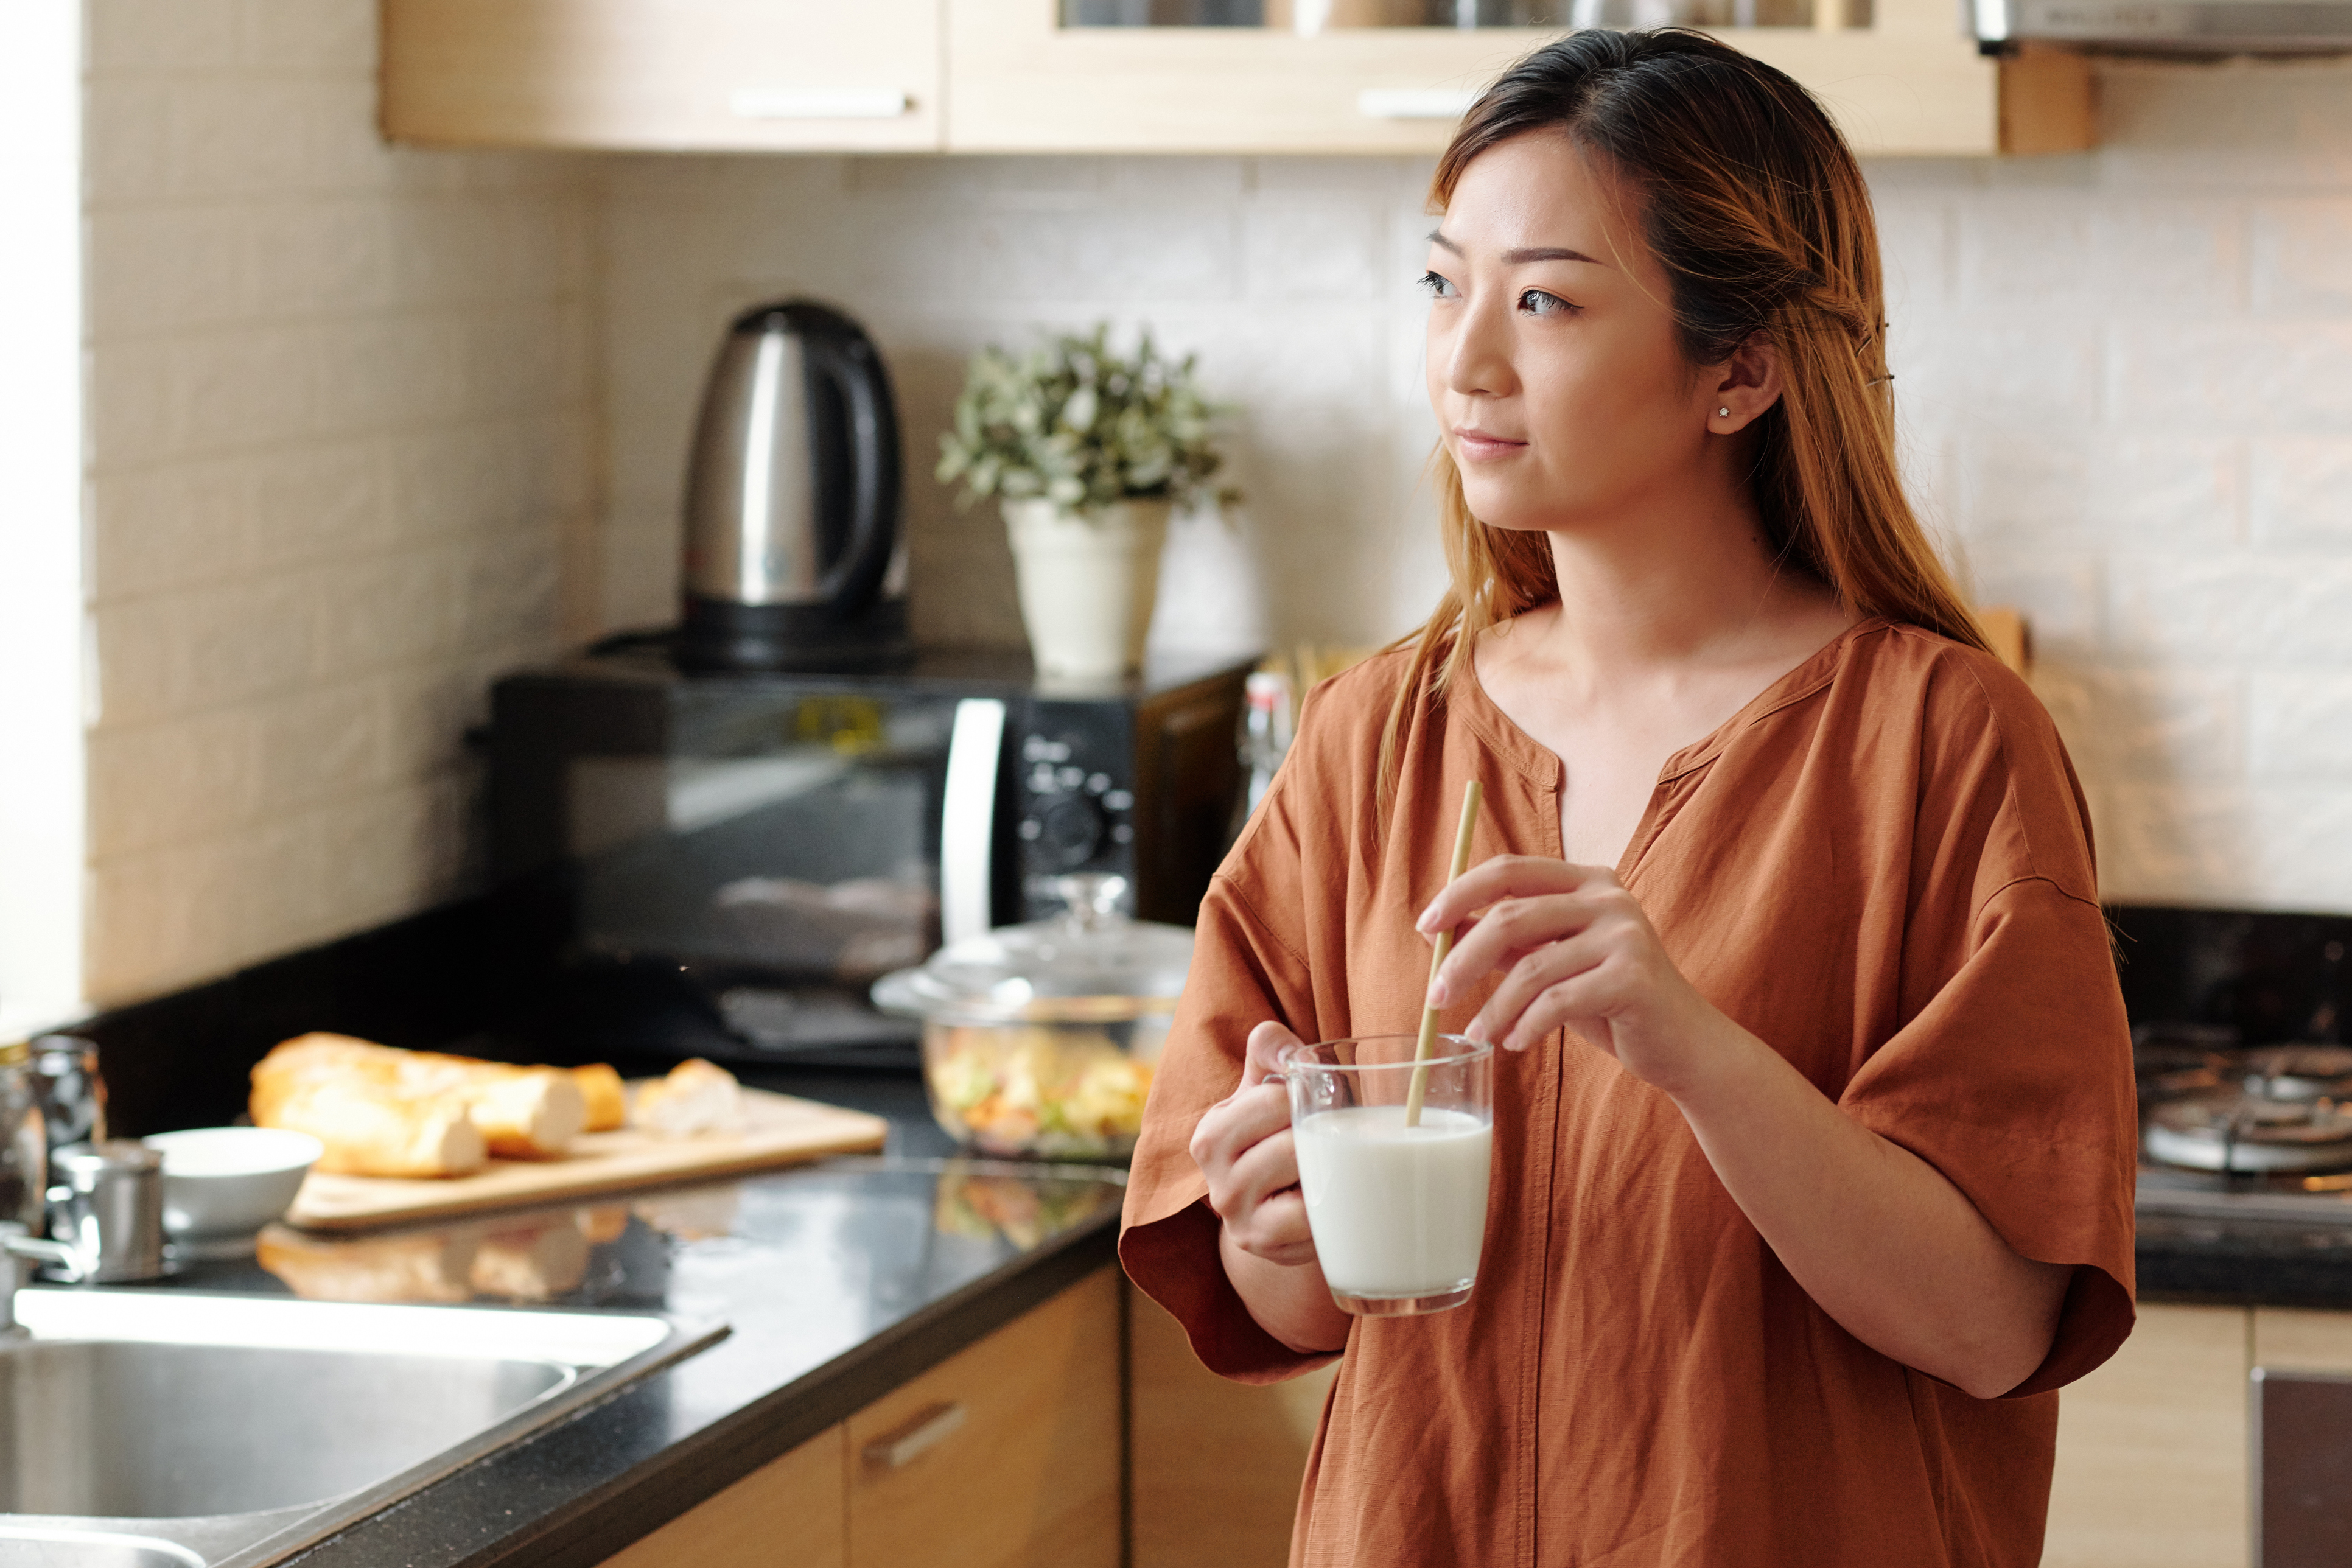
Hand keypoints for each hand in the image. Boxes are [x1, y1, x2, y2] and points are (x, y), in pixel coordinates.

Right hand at [1187, 1021, 1317, 1266]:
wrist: (1276, 1215)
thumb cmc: (1278, 1137)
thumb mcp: (1265, 1087)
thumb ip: (1270, 1049)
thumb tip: (1291, 1054)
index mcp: (1210, 1135)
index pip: (1272, 1099)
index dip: (1305, 1096)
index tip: (1311, 1103)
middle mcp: (1215, 1180)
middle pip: (1291, 1141)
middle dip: (1322, 1134)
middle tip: (1328, 1138)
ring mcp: (1237, 1218)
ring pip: (1302, 1176)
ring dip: (1328, 1166)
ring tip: (1328, 1166)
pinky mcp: (1264, 1244)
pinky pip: (1311, 1217)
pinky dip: (1328, 1202)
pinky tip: (1326, 1197)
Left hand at [1418, 855, 1730, 1094]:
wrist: (1681, 1044)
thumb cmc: (1610, 1001)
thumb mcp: (1552, 963)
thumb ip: (1506, 943)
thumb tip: (1437, 931)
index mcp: (1587, 880)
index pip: (1509, 871)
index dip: (1460, 894)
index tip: (1425, 927)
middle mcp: (1609, 896)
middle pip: (1512, 916)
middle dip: (1462, 958)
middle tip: (1434, 997)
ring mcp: (1626, 934)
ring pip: (1531, 966)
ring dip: (1493, 1007)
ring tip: (1476, 1035)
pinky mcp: (1634, 978)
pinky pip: (1559, 1001)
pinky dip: (1527, 1025)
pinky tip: (1514, 1043)